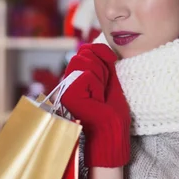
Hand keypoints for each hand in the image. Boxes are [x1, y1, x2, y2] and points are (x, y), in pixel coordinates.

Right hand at [60, 43, 130, 167]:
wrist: (113, 133)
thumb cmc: (112, 112)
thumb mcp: (110, 81)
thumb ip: (103, 63)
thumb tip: (99, 45)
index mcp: (78, 78)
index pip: (85, 49)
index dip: (101, 50)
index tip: (113, 60)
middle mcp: (68, 81)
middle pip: (83, 52)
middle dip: (101, 65)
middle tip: (105, 87)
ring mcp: (66, 88)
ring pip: (82, 60)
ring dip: (99, 75)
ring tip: (100, 94)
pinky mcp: (68, 94)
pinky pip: (86, 75)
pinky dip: (97, 86)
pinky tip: (97, 101)